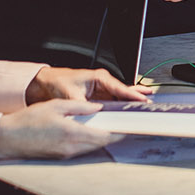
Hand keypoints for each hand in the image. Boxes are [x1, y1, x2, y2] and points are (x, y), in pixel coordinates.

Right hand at [0, 99, 118, 159]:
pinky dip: (89, 142)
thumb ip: (80, 107)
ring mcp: (65, 154)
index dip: (119, 132)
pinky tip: (90, 132)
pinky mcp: (60, 156)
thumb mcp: (56, 105)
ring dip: (101, 139)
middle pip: (101, 144)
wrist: (7, 138)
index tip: (129, 127)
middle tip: (122, 125)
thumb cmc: (27, 121)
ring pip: (92, 148)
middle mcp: (71, 148)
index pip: (104, 136)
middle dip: (113, 135)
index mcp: (72, 134)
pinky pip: (81, 150)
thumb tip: (97, 108)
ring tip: (108, 127)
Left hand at [25, 66, 151, 104]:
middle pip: (124, 92)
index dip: (131, 95)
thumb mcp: (70, 95)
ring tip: (145, 105)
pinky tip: (130, 110)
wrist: (45, 83)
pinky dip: (122, 106)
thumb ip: (83, 106)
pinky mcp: (98, 98)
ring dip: (131, 102)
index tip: (142, 100)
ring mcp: (101, 90)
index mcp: (99, 78)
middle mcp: (102, 83)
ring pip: (120, 97)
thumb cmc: (57, 82)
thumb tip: (92, 117)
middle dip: (137, 96)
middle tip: (149, 103)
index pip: (119, 88)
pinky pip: (113, 102)